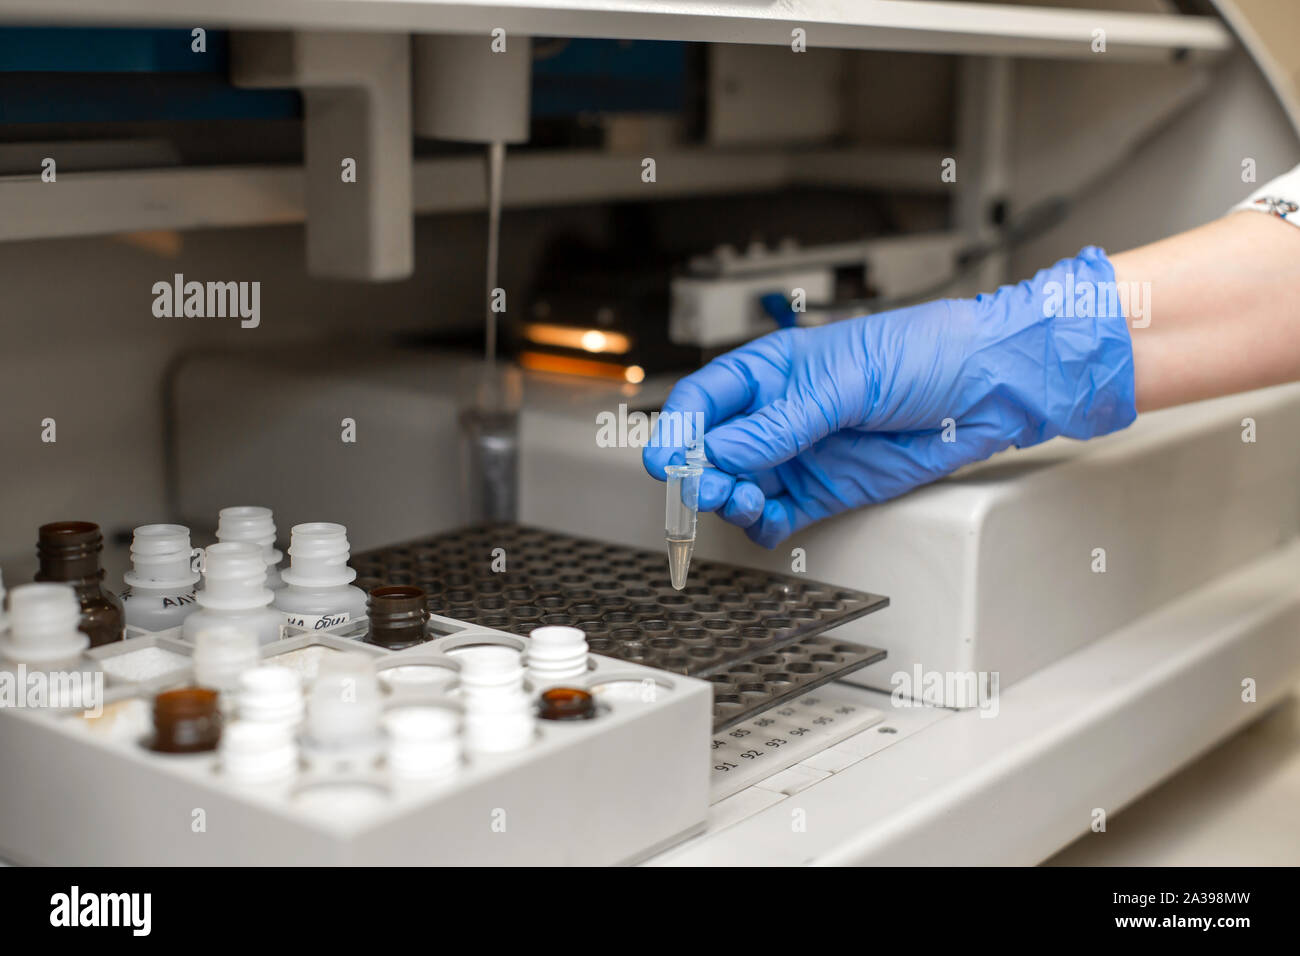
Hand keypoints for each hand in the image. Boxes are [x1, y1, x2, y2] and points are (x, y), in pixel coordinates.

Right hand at [643, 247, 1136, 546]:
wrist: (988, 386)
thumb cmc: (926, 353)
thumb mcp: (847, 380)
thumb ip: (783, 423)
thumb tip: (724, 451)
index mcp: (771, 372)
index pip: (705, 400)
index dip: (679, 429)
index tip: (669, 459)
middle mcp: (777, 415)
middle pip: (712, 451)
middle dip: (699, 472)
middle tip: (708, 487)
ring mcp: (799, 455)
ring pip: (739, 487)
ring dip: (730, 500)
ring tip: (745, 501)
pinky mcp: (826, 490)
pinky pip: (778, 516)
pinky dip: (763, 526)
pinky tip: (768, 521)